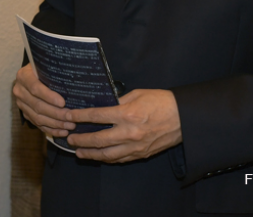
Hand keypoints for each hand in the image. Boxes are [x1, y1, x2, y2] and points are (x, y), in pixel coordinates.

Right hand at [13, 63, 73, 137]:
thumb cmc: (44, 69)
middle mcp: (19, 90)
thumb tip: (75, 78)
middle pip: (38, 105)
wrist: (33, 74)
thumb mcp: (46, 66)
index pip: (35, 88)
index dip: (49, 97)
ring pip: (38, 117)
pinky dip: (51, 129)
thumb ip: (54, 72)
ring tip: (71, 125)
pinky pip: (38, 124)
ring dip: (56, 123)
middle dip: (56, 113)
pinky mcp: (25, 113)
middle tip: (71, 117)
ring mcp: (21, 104)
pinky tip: (63, 131)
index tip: (63, 102)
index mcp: (23, 76)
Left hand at [65, 89, 181, 162]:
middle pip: (98, 139)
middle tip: (69, 139)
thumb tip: (103, 104)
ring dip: (91, 154)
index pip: (97, 116)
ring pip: (107, 154)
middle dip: (81, 140)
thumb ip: (118, 101)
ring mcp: (136, 146)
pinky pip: (120, 159)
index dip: (80, 117)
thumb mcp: (137, 94)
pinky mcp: (142, 154)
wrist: (184, 118)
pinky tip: (99, 156)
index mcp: (127, 114)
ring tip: (79, 152)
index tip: (68, 117)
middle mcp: (129, 133)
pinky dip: (107, 158)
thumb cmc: (161, 102)